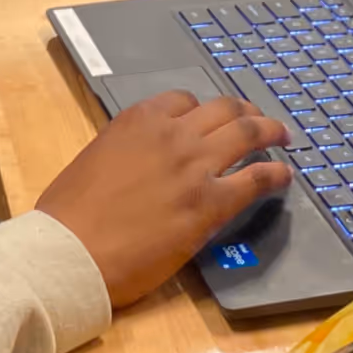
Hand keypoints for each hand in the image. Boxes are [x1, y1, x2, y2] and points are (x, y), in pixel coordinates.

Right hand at [37, 90, 290, 308]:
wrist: (73, 251)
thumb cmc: (69, 212)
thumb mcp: (95, 159)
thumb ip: (126, 150)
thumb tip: (140, 163)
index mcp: (138, 120)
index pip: (183, 101)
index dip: (202, 110)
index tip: (211, 120)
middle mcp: (172, 134)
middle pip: (223, 110)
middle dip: (245, 112)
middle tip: (258, 121)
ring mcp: (195, 166)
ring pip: (246, 134)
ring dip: (269, 131)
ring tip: (281, 136)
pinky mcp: (211, 204)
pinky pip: (255, 180)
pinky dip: (274, 174)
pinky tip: (283, 177)